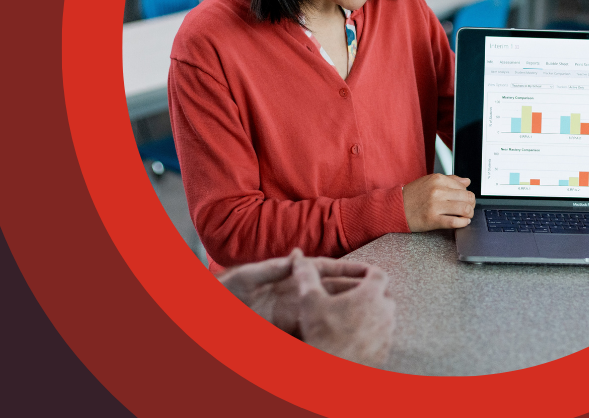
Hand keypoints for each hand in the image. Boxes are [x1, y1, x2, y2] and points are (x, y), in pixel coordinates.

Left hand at [218, 250, 371, 334]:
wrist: (208, 318)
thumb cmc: (224, 293)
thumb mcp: (248, 277)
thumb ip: (273, 267)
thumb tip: (298, 255)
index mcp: (287, 276)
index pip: (323, 270)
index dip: (346, 270)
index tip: (369, 271)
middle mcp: (293, 294)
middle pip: (330, 291)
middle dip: (354, 292)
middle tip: (380, 294)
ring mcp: (292, 313)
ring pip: (327, 311)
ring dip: (347, 311)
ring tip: (372, 314)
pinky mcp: (287, 332)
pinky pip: (314, 330)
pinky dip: (330, 331)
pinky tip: (348, 335)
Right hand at [294, 256, 395, 367]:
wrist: (329, 370)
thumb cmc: (321, 333)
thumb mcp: (310, 300)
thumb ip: (307, 276)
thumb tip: (298, 258)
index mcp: (371, 295)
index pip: (379, 273)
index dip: (368, 270)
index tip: (361, 272)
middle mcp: (385, 312)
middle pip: (385, 295)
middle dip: (373, 293)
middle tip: (356, 294)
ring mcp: (387, 334)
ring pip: (386, 317)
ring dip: (374, 314)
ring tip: (355, 316)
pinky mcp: (384, 352)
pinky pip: (383, 338)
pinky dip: (373, 334)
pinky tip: (357, 337)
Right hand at [402, 173, 474, 231]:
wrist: (395, 208)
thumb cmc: (412, 196)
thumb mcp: (429, 181)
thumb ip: (449, 180)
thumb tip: (467, 181)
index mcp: (437, 179)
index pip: (463, 186)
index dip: (467, 194)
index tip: (465, 199)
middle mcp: (437, 191)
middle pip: (467, 197)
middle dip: (471, 204)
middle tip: (468, 208)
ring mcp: (435, 205)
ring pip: (464, 209)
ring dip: (469, 214)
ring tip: (466, 216)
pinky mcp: (433, 219)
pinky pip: (455, 222)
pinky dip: (463, 223)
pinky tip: (462, 222)